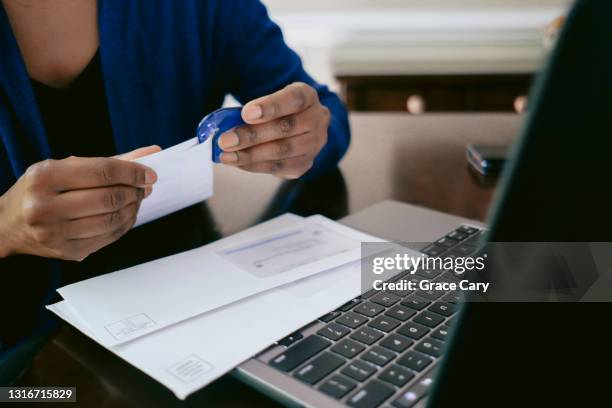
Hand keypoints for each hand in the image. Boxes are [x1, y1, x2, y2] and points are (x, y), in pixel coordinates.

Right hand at [0, 146, 159, 259]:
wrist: (8, 225)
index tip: (150, 173)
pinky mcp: (67, 251)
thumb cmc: (41, 190)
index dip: (133, 172)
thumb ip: (108, 161)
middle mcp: (45, 206)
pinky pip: (109, 237)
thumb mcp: (65, 168)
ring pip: (112, 220)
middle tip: (145, 186)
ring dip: (133, 208)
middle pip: (109, 198)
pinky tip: (127, 214)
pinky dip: (125, 224)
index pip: (102, 172)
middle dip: (135, 191)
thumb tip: (151, 153)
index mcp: (44, 177)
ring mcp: (55, 233)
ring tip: (137, 198)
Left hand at [218, 82, 330, 178]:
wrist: (297, 127)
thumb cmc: (277, 111)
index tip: (245, 113)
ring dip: (251, 155)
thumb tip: (225, 127)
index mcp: (307, 96)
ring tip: (227, 156)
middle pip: (286, 128)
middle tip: (226, 141)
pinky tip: (239, 163)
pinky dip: (256, 166)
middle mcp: (317, 119)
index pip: (293, 99)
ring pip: (283, 151)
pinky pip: (280, 167)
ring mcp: (314, 144)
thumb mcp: (269, 101)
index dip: (270, 106)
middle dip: (252, 136)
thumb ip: (252, 110)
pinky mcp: (305, 163)